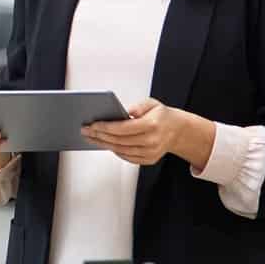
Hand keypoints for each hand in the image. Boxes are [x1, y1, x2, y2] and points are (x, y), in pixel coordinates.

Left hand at [83, 98, 208, 167]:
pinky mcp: (149, 160)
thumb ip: (138, 106)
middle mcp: (151, 141)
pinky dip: (114, 150)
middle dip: (99, 136)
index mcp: (152, 125)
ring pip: (121, 150)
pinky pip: (127, 157)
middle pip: (119, 141)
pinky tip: (105, 143)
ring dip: (104, 144)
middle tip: (86, 131)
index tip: (92, 125)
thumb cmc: (162, 115)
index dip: (105, 127)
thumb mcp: (152, 104)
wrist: (178, 131)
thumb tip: (123, 112)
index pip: (123, 128)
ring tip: (91, 138)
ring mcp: (150, 153)